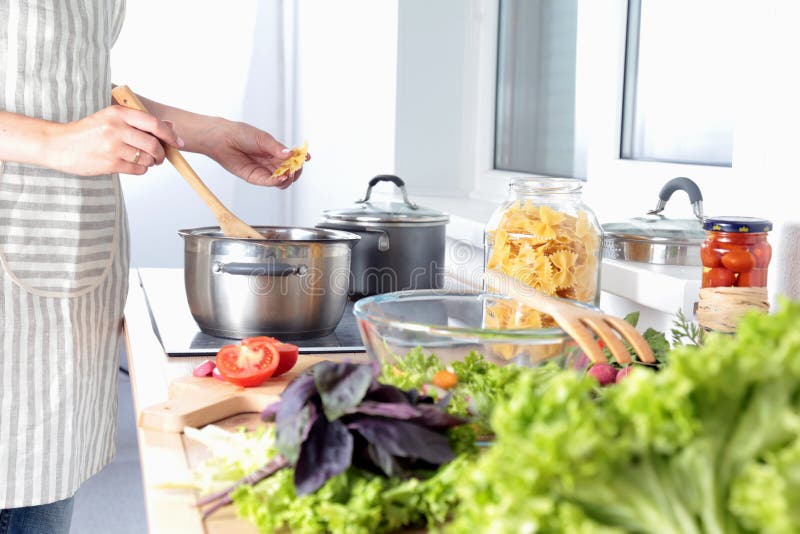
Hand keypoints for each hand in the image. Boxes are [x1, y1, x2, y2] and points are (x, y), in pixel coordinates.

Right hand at [47, 105, 182, 175]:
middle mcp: (116, 128)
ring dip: (150, 162)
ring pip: (147, 159)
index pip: (154, 124)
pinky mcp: (110, 163)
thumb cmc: (88, 132)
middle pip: (154, 144)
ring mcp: (113, 147)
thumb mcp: (111, 118)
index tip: (178, 143)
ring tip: (141, 159)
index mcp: (118, 113)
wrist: (58, 144)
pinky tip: (131, 164)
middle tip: (159, 156)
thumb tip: (170, 125)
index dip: (170, 135)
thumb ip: (139, 121)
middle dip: (161, 153)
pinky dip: (140, 169)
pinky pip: (138, 169)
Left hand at [203, 120, 309, 189]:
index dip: (300, 159)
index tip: (306, 158)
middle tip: (297, 167)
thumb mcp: (262, 139)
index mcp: (275, 151)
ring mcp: (263, 171)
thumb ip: (277, 148)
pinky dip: (277, 181)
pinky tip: (280, 177)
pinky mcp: (255, 178)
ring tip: (288, 173)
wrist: (222, 139)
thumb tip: (291, 154)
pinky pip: (269, 182)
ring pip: (282, 180)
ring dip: (288, 178)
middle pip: (289, 172)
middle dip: (296, 171)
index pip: (292, 158)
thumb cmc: (240, 134)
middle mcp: (271, 162)